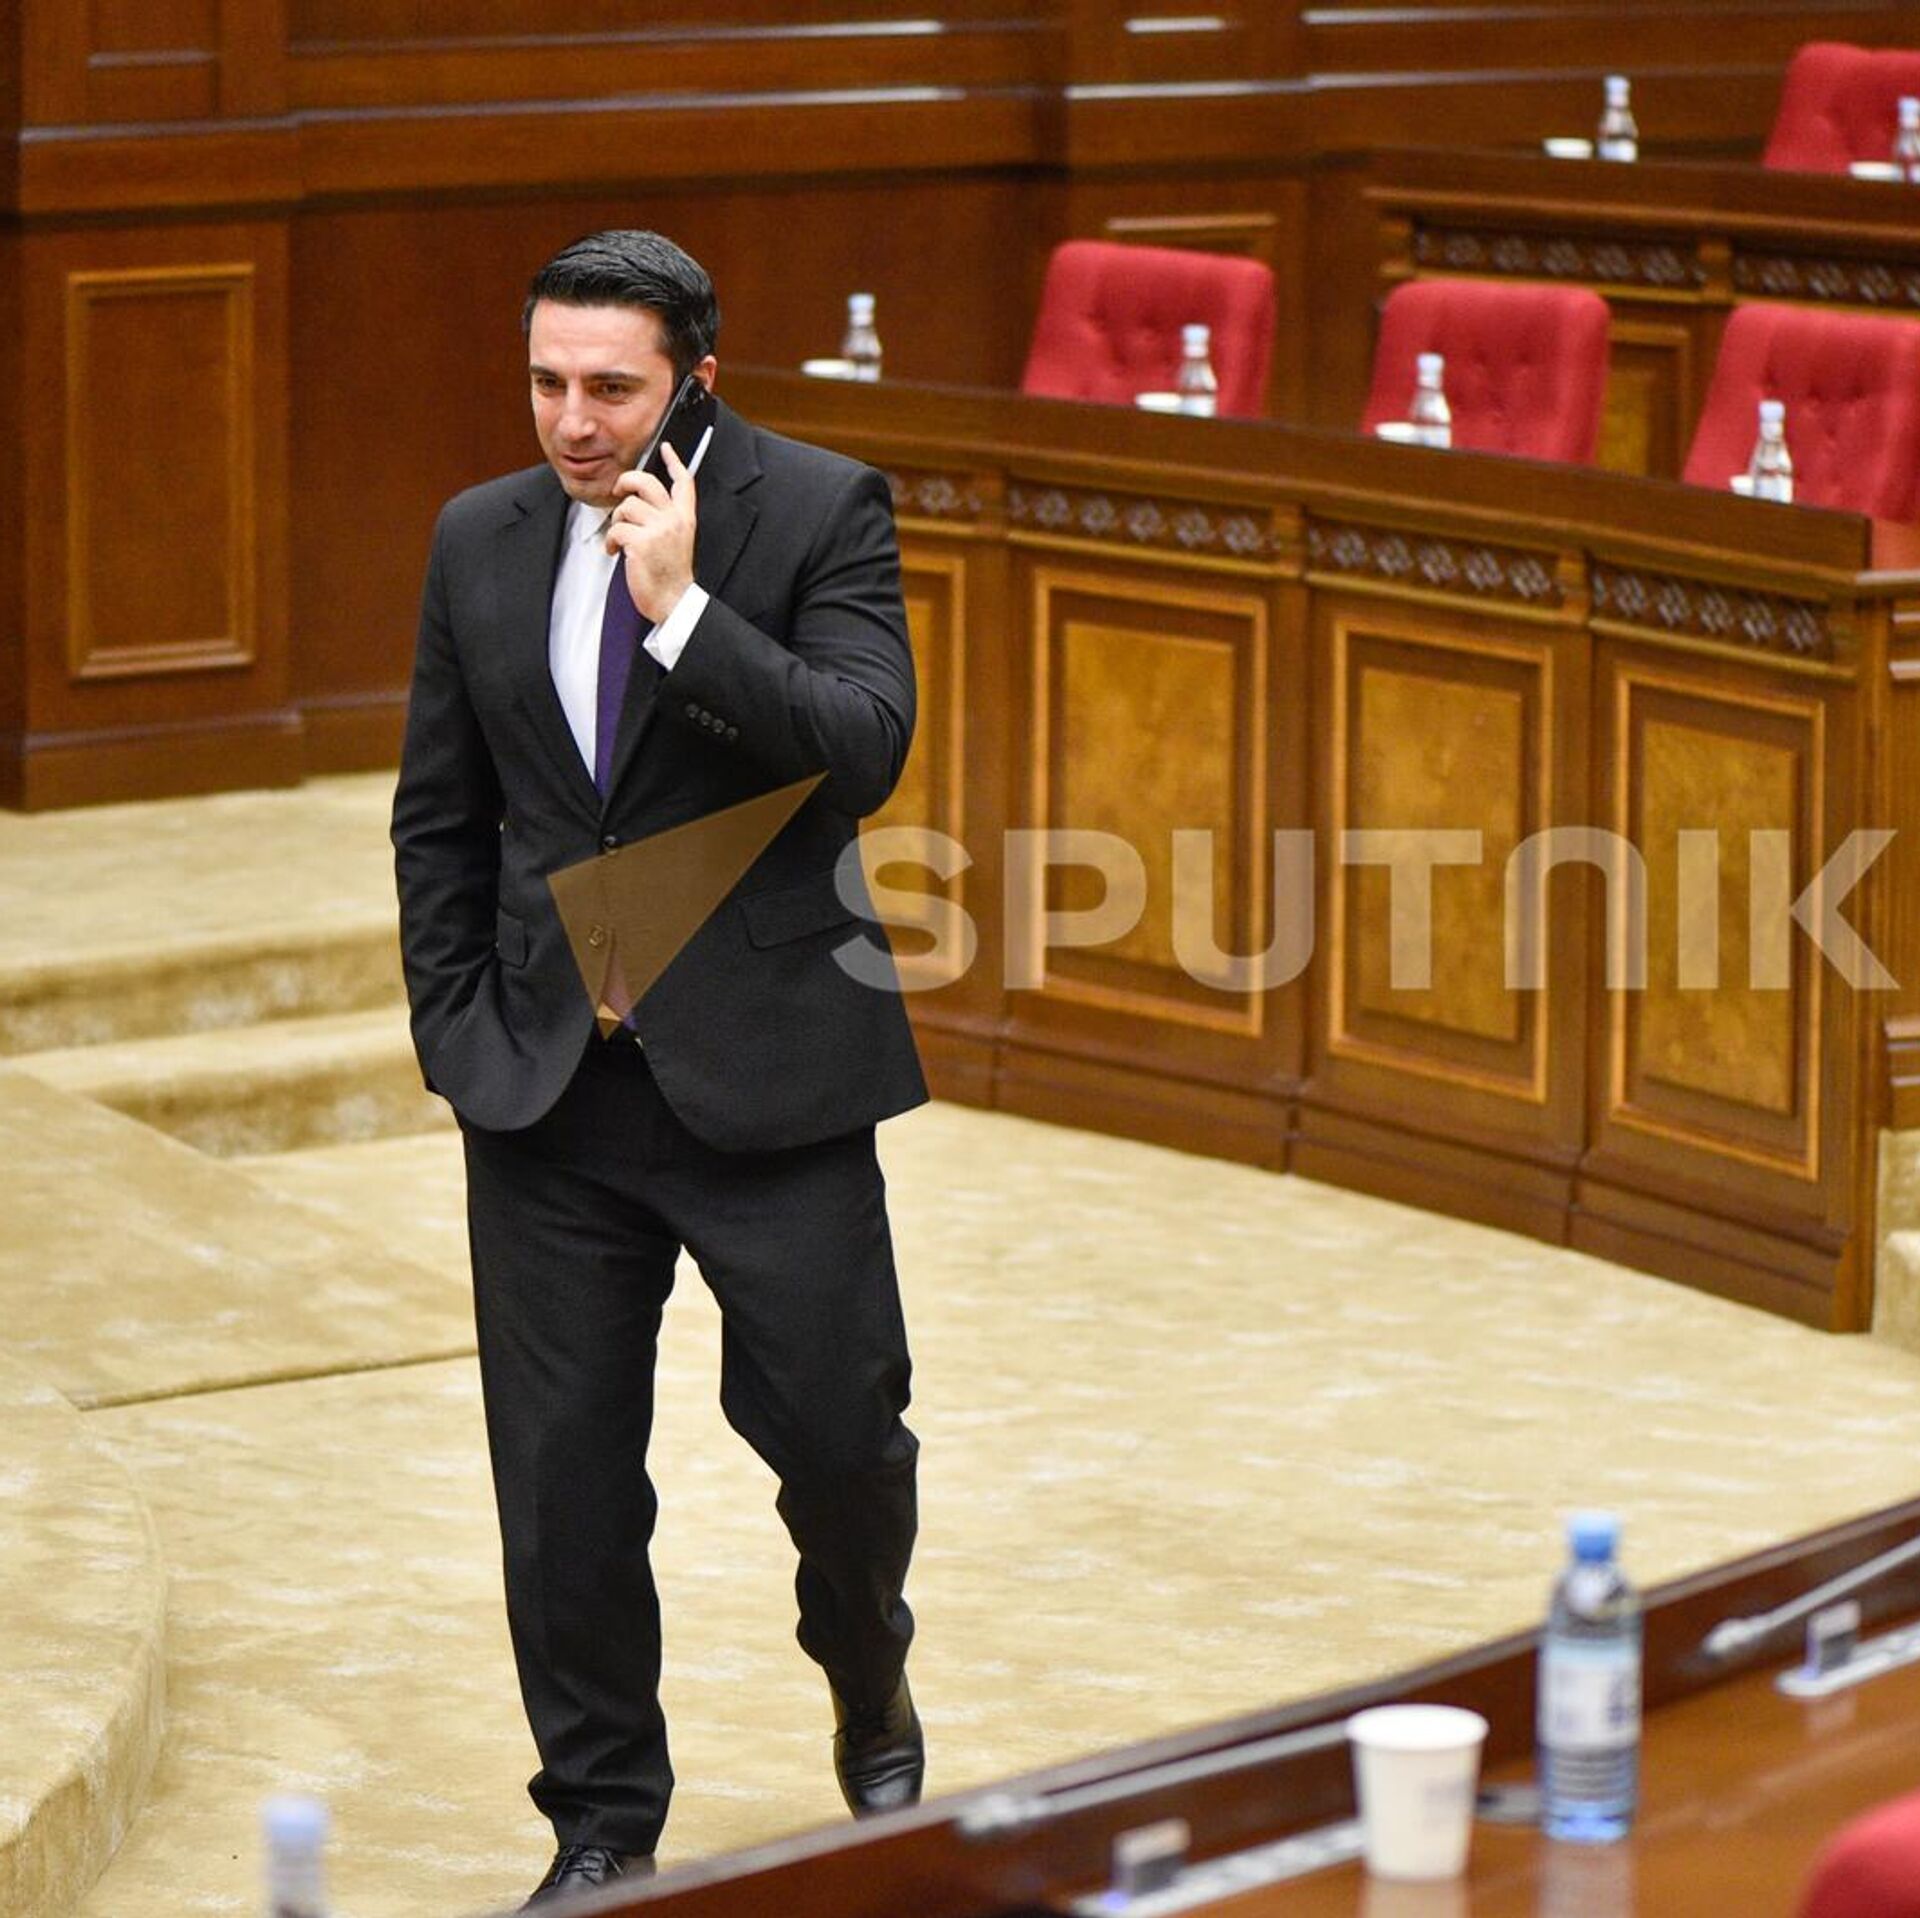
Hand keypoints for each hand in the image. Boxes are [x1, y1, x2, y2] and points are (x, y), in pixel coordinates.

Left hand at [607, 442, 696, 623]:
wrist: (674, 601)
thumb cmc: (670, 575)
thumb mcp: (676, 542)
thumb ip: (665, 520)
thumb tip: (637, 503)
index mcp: (686, 518)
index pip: (684, 482)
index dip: (675, 462)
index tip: (667, 448)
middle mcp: (674, 519)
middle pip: (646, 482)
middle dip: (626, 481)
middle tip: (618, 491)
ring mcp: (659, 529)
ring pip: (626, 507)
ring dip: (616, 523)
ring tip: (620, 541)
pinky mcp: (641, 542)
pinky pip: (616, 529)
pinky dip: (610, 541)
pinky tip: (614, 553)